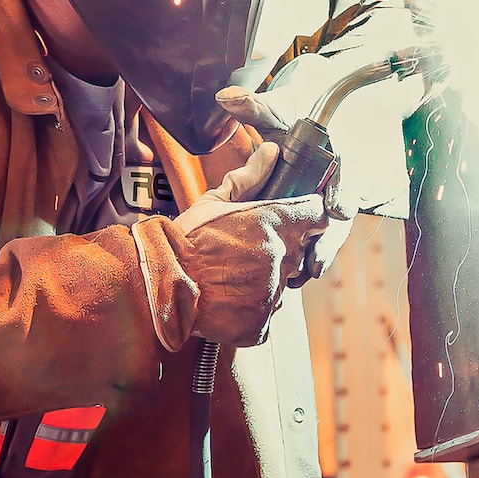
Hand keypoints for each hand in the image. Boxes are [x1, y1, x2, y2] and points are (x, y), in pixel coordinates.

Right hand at [131, 143, 327, 349]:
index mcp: (275, 223)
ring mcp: (273, 293)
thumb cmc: (183, 242)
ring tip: (233, 276)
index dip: (309, 215)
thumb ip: (248, 177)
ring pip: (282, 284)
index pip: (318, 215)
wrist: (160, 285)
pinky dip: (252, 309)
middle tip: (250, 250)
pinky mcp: (261, 324)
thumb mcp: (213, 202)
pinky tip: (229, 299)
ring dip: (267, 280)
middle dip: (283, 250)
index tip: (298, 217)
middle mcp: (281, 258)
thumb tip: (271, 154)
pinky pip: (266, 315)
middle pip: (300, 252)